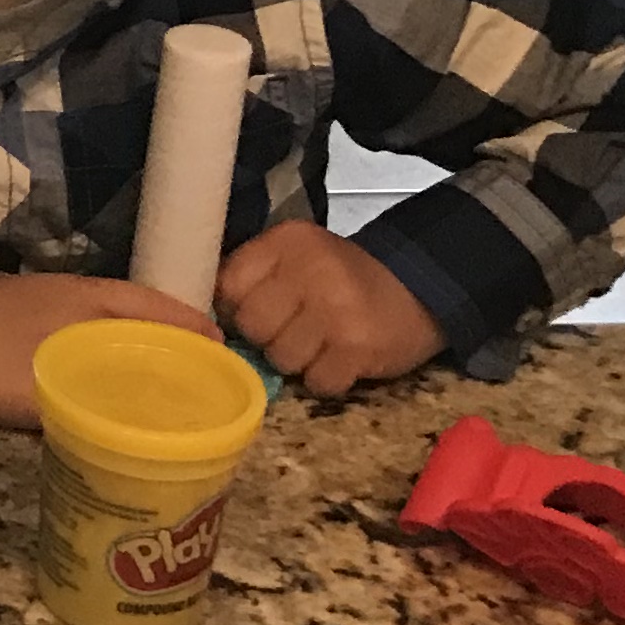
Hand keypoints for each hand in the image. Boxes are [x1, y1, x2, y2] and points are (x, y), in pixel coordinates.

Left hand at [0, 271, 218, 426]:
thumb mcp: (42, 390)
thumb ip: (92, 405)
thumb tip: (139, 425)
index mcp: (84, 298)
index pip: (154, 306)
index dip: (190, 327)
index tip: (224, 349)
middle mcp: (66, 292)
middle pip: (131, 312)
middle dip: (167, 338)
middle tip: (199, 372)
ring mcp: (34, 302)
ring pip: (99, 322)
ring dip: (130, 344)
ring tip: (156, 379)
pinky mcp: (7, 318)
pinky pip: (70, 331)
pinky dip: (94, 350)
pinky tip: (92, 379)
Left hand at [216, 222, 444, 396]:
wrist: (418, 289)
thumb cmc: (342, 278)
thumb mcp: (297, 257)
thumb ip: (255, 275)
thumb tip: (206, 313)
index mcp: (287, 242)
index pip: (228, 284)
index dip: (235, 307)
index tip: (254, 312)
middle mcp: (310, 270)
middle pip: (252, 325)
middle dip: (266, 337)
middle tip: (292, 331)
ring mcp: (335, 310)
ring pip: (280, 358)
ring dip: (297, 361)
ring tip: (319, 344)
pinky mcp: (358, 348)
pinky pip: (316, 382)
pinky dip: (325, 379)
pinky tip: (340, 360)